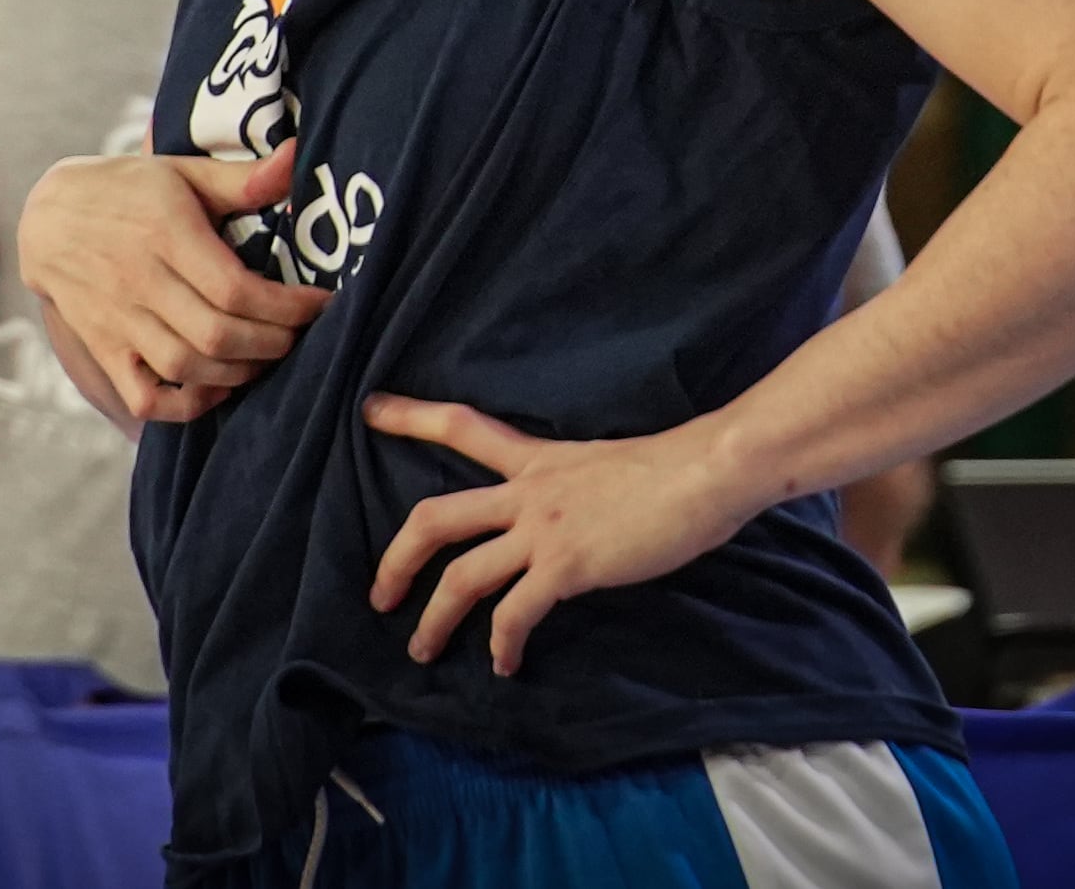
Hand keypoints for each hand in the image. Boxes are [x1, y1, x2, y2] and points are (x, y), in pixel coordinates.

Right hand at [18, 139, 331, 423]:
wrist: (45, 219)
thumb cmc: (127, 191)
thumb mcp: (182, 172)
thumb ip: (242, 177)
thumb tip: (298, 155)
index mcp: (165, 232)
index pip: (235, 288)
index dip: (287, 307)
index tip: (320, 305)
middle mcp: (139, 280)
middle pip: (217, 335)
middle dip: (272, 343)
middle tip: (299, 335)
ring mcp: (117, 320)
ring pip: (186, 368)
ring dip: (239, 373)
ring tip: (267, 356)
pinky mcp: (104, 348)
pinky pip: (144, 397)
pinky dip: (186, 405)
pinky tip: (218, 387)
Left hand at [365, 395, 753, 677]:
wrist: (705, 472)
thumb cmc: (673, 467)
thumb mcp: (604, 464)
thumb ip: (575, 485)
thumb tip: (576, 511)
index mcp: (536, 459)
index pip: (461, 427)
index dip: (411, 417)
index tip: (369, 410)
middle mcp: (528, 492)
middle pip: (435, 517)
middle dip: (396, 559)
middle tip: (377, 594)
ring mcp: (544, 530)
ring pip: (462, 576)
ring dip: (434, 620)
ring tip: (421, 649)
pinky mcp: (567, 566)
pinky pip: (515, 613)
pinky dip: (502, 644)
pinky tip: (504, 664)